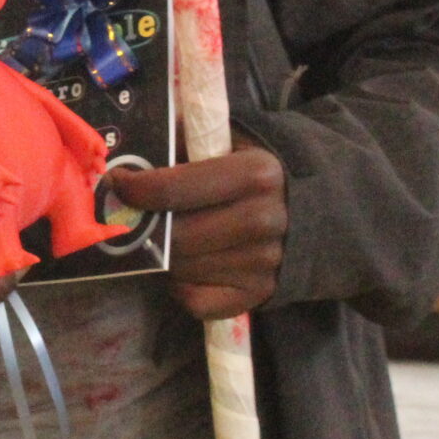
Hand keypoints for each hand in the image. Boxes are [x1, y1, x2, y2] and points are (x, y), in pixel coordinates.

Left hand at [106, 147, 287, 321]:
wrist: (320, 210)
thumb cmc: (258, 169)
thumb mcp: (232, 139)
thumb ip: (184, 137)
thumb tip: (129, 147)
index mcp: (255, 174)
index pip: (172, 190)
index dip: (134, 188)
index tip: (118, 183)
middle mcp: (262, 220)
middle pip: (173, 236)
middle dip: (146, 227)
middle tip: (134, 216)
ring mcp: (264, 262)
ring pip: (181, 269)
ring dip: (163, 256)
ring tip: (166, 237)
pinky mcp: (259, 293)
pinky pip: (196, 301)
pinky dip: (181, 287)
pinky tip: (187, 266)